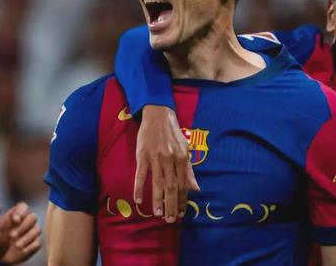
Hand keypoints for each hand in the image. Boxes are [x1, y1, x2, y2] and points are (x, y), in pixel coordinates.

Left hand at [0, 201, 41, 264]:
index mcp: (15, 214)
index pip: (23, 207)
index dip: (21, 212)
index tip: (14, 220)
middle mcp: (26, 221)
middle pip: (33, 217)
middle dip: (23, 226)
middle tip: (12, 235)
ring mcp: (31, 232)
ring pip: (37, 230)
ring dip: (27, 237)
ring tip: (16, 245)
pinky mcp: (35, 243)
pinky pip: (37, 243)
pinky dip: (30, 246)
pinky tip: (22, 250)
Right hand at [135, 105, 199, 222]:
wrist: (158, 115)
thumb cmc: (173, 134)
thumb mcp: (186, 149)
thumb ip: (189, 171)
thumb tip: (196, 188)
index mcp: (182, 159)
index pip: (183, 185)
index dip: (183, 200)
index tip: (181, 213)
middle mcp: (171, 159)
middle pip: (172, 187)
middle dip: (172, 205)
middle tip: (171, 219)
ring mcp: (156, 157)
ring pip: (158, 183)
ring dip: (158, 200)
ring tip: (159, 214)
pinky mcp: (143, 155)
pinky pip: (141, 174)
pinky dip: (139, 188)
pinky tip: (139, 200)